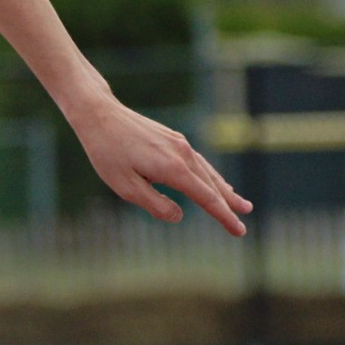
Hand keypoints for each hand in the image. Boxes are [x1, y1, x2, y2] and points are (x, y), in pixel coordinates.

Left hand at [75, 99, 252, 236]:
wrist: (99, 114)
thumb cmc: (107, 152)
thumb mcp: (125, 187)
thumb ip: (154, 204)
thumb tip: (179, 216)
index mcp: (173, 169)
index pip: (206, 198)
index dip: (224, 216)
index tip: (240, 231)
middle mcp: (183, 154)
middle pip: (212, 185)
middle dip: (229, 204)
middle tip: (245, 218)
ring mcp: (180, 143)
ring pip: (207, 171)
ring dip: (223, 188)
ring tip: (239, 202)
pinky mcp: (173, 137)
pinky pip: (198, 161)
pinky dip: (210, 174)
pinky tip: (212, 180)